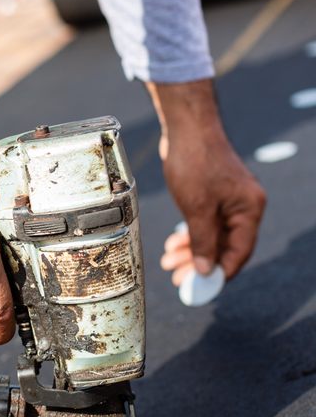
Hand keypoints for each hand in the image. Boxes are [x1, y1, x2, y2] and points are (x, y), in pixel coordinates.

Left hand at [148, 80, 265, 282]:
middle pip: (224, 246)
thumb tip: (205, 270)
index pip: (239, 251)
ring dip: (190, 251)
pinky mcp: (212, 196)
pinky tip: (173, 244)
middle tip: (176, 278)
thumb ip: (202, 241)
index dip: (220, 272)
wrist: (186, 129)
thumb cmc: (195, 162)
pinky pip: (204, 223)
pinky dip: (190, 235)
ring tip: (167, 262)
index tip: (199, 287)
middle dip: (199, 263)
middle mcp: (243, 207)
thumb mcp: (197, 208)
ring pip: (211, 235)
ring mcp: (228, 201)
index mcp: (249, 209)